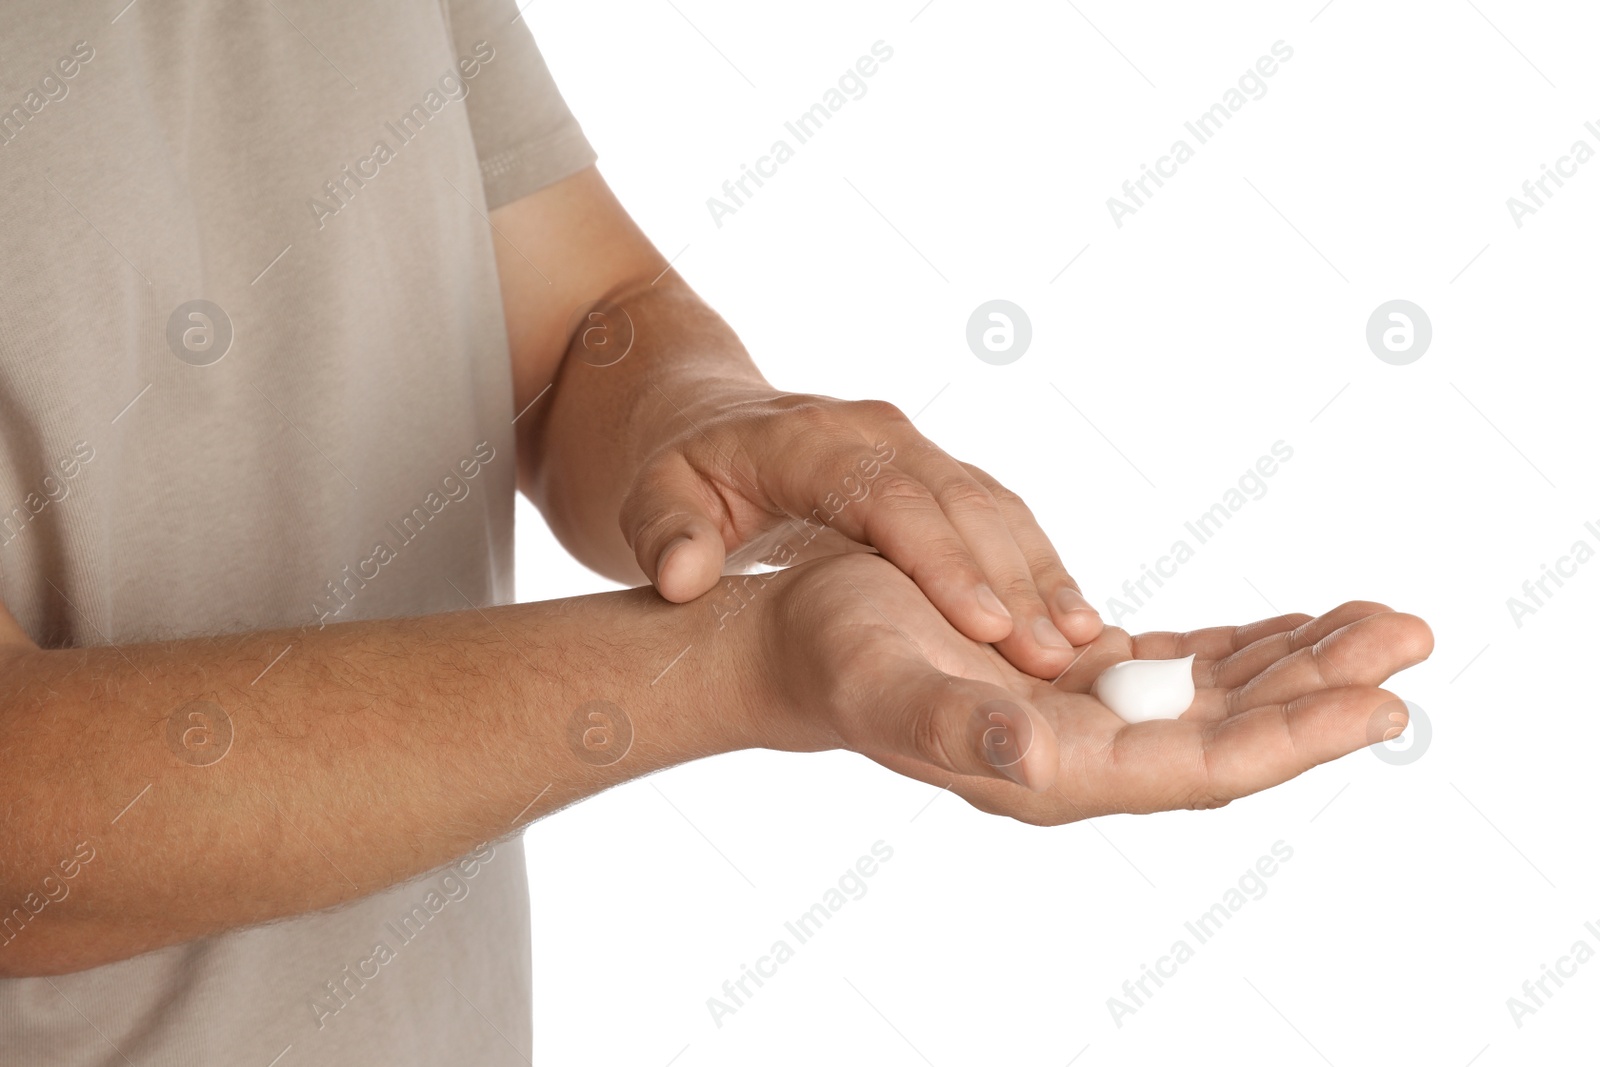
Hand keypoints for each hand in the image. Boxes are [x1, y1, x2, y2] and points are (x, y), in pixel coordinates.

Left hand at [620, 389, 1101, 679]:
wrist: (713, 421)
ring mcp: (915, 449)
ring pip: (992, 505)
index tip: (982, 625)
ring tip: (1080, 644)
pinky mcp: (938, 474)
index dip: (939, 561)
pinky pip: (999, 515)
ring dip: (1039, 572)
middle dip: (1009, 578)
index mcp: (811, 440)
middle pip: (957, 501)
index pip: (885, 497)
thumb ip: (663, 534)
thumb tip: (684, 574)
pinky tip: (1075, 623)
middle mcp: (877, 435)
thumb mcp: (651, 497)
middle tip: (1051, 656)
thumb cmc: (684, 472)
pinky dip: (1038, 564)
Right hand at [747, 554, 1432, 822]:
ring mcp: (1088, 718)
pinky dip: (1240, 645)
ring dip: (1296, 662)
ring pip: (1217, 697)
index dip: (1296, 736)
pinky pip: (1180, 667)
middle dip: (1324, 688)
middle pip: (1233, 729)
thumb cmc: (835, 658)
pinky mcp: (1080, 679)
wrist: (799, 645)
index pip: (1205, 763)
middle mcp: (1086, 755)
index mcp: (1056, 771)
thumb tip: (1031, 755)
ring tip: (1374, 621)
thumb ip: (957, 730)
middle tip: (1410, 635)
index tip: (1384, 702)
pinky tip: (1286, 627)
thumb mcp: (887, 684)